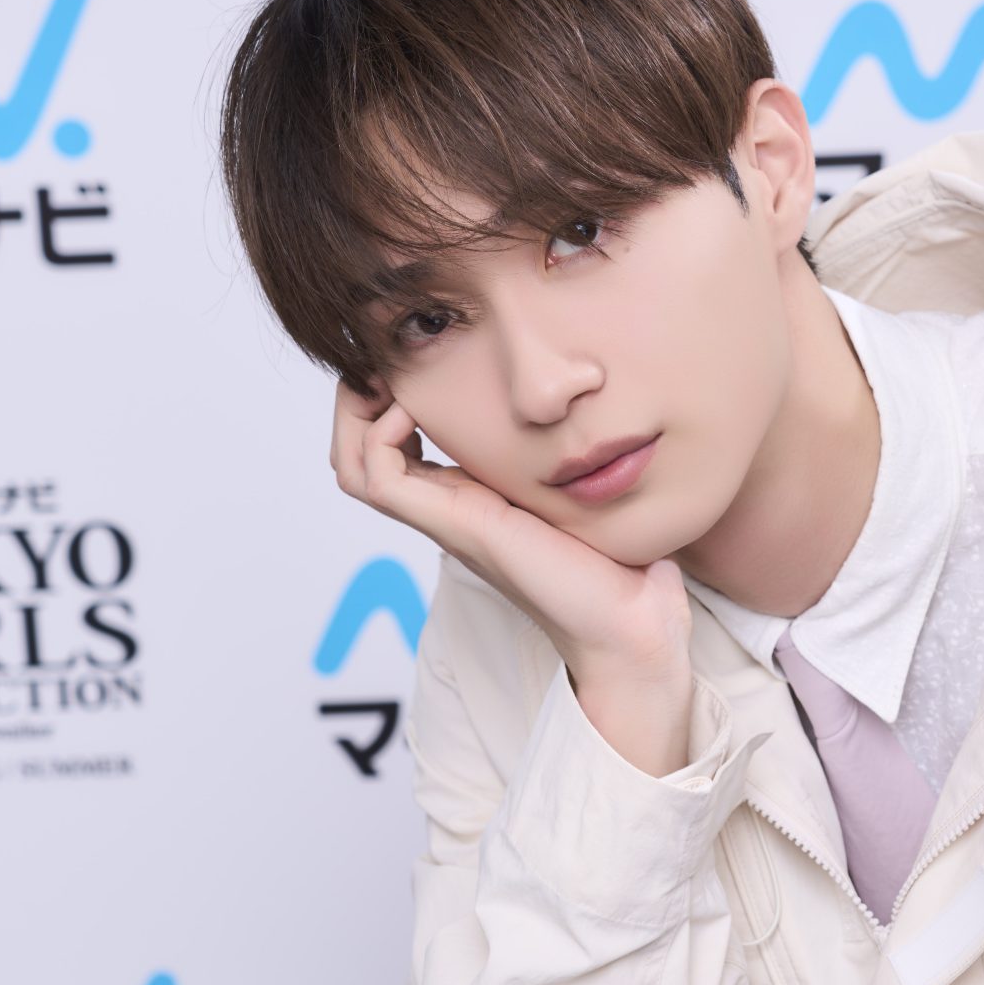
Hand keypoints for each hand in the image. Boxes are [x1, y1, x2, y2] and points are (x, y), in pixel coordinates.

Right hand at [331, 383, 693, 770]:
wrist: (629, 620)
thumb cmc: (618, 561)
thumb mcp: (580, 481)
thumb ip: (566, 447)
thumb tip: (593, 396)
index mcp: (470, 498)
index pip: (393, 447)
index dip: (388, 398)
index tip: (414, 364)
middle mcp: (448, 508)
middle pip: (356, 454)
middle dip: (358, 399)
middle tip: (385, 364)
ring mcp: (446, 518)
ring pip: (354, 466)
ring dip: (357, 413)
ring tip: (389, 381)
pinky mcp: (456, 525)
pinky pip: (378, 478)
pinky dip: (382, 434)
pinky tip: (416, 412)